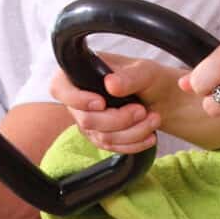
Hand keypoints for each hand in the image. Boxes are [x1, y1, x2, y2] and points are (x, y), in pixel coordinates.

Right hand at [50, 56, 176, 154]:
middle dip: (118, 119)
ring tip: (154, 118)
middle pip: (85, 119)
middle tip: (141, 110)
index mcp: (81, 73)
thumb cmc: (148, 77)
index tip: (101, 103)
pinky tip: (149, 135)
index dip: (76, 99)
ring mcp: (87, 120)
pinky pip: (111, 148)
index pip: (59, 88)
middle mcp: (79, 98)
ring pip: (101, 137)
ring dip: (132, 132)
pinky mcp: (99, 137)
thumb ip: (129, 76)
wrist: (160, 96)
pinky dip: (133, 143)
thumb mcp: (144, 71)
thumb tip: (110, 84)